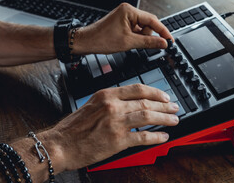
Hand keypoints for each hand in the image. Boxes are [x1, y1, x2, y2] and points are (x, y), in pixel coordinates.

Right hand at [41, 84, 178, 171]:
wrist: (59, 144)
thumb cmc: (73, 127)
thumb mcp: (92, 105)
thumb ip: (112, 101)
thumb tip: (131, 103)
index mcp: (107, 95)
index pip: (138, 88)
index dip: (155, 92)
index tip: (164, 96)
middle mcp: (113, 106)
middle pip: (146, 102)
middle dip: (164, 105)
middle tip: (174, 107)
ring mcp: (116, 122)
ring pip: (148, 116)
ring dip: (164, 118)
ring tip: (174, 120)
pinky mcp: (117, 140)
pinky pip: (142, 137)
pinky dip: (156, 137)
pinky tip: (163, 137)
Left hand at [73, 3, 172, 54]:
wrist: (87, 42)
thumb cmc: (102, 39)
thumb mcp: (129, 42)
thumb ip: (149, 42)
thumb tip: (163, 43)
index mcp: (129, 11)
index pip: (152, 20)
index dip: (163, 31)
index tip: (170, 40)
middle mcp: (128, 11)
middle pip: (148, 23)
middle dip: (148, 35)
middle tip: (142, 44)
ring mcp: (125, 16)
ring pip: (143, 28)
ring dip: (141, 37)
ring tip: (130, 43)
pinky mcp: (123, 22)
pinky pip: (136, 29)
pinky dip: (136, 37)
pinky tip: (129, 41)